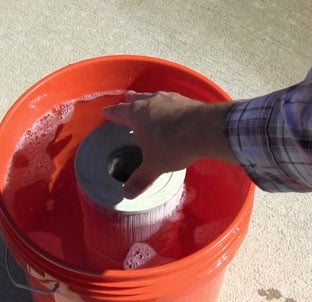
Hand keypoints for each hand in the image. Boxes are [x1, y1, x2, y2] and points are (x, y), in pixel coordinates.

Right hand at [103, 91, 236, 198]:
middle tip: (127, 100)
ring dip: (150, 99)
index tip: (106, 112)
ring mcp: (170, 99)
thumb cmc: (173, 145)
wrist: (205, 130)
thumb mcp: (154, 166)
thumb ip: (140, 180)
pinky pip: (172, 100)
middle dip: (131, 101)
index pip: (119, 112)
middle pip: (137, 99)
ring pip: (154, 96)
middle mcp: (151, 102)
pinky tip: (173, 108)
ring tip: (148, 101)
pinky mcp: (187, 101)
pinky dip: (168, 104)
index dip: (111, 113)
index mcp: (137, 115)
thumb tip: (127, 194)